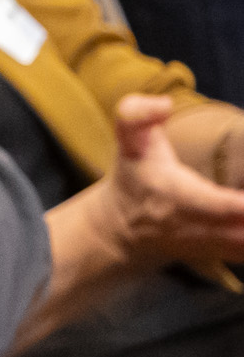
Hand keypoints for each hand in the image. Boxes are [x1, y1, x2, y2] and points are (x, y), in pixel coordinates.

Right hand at [86, 95, 243, 271]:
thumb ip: (136, 115)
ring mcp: (215, 245)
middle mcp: (196, 227)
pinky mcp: (230, 252)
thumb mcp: (129, 142)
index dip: (237, 206)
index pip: (213, 205)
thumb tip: (163, 104)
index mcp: (174, 197)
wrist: (123, 232)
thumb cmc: (135, 179)